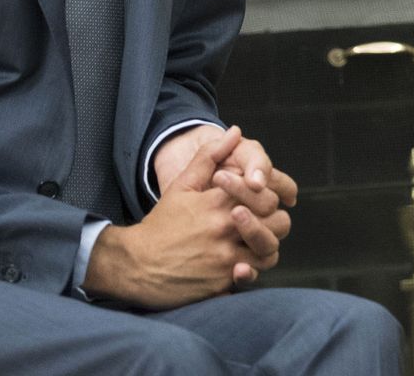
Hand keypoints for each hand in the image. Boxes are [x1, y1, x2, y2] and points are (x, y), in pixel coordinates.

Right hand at [86, 127, 279, 307]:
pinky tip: (245, 263)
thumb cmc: (161, 223)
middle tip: (266, 221)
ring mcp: (225, 256)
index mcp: (219, 201)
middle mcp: (225, 227)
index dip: (269, 195)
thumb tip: (235, 132)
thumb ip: (209, 157)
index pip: (266, 193)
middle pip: (277, 222)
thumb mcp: (182, 186)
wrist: (135, 263)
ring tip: (257, 241)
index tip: (261, 199)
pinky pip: (253, 274)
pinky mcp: (221, 280)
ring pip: (270, 250)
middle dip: (276, 220)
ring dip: (268, 245)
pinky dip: (254, 269)